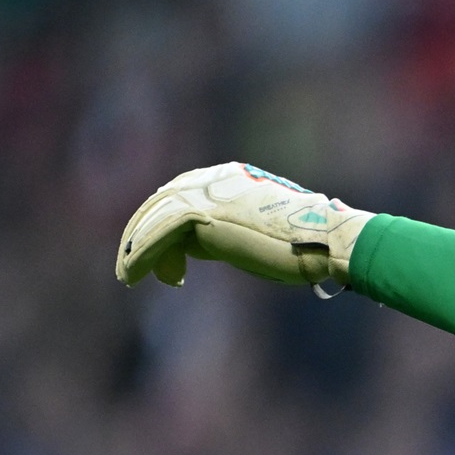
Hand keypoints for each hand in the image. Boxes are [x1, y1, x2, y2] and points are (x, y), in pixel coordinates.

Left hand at [115, 163, 369, 288]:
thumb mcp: (257, 235)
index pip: (180, 196)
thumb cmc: (308, 246)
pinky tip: (131, 276)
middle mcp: (213, 179)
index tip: (158, 253)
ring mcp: (206, 194)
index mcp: (229, 179)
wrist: (328, 241)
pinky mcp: (202, 214)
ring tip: (126, 275)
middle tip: (131, 264)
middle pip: (161, 203)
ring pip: (154, 218)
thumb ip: (224, 233)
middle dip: (142, 234)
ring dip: (136, 249)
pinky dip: (141, 256)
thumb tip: (194, 249)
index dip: (162, 224)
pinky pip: (157, 234)